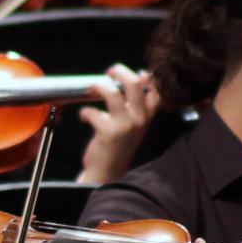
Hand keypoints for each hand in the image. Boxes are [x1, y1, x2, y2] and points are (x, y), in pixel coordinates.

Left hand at [75, 65, 160, 185]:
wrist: (109, 171)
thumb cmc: (119, 144)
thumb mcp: (134, 122)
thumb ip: (137, 102)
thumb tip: (142, 76)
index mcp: (147, 115)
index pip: (157, 90)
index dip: (149, 76)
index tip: (138, 74)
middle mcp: (139, 119)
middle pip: (134, 84)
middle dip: (119, 71)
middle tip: (110, 71)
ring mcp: (124, 125)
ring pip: (113, 94)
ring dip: (99, 86)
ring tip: (92, 88)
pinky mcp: (108, 132)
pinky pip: (92, 112)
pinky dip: (85, 112)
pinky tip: (84, 117)